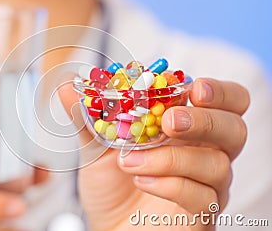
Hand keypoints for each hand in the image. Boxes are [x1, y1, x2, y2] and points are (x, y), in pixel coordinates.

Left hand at [60, 78, 248, 230]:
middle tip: (170, 121)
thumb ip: (87, 117)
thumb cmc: (110, 184)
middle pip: (234, 129)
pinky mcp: (200, 214)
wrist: (108, 226)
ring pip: (217, 164)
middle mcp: (204, 153)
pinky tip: (142, 181)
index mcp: (186, 128)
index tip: (190, 86)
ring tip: (130, 161)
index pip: (224, 101)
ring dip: (171, 158)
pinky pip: (203, 198)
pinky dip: (171, 185)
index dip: (216, 91)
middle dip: (205, 120)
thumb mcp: (95, 148)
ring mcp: (207, 186)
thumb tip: (65, 83)